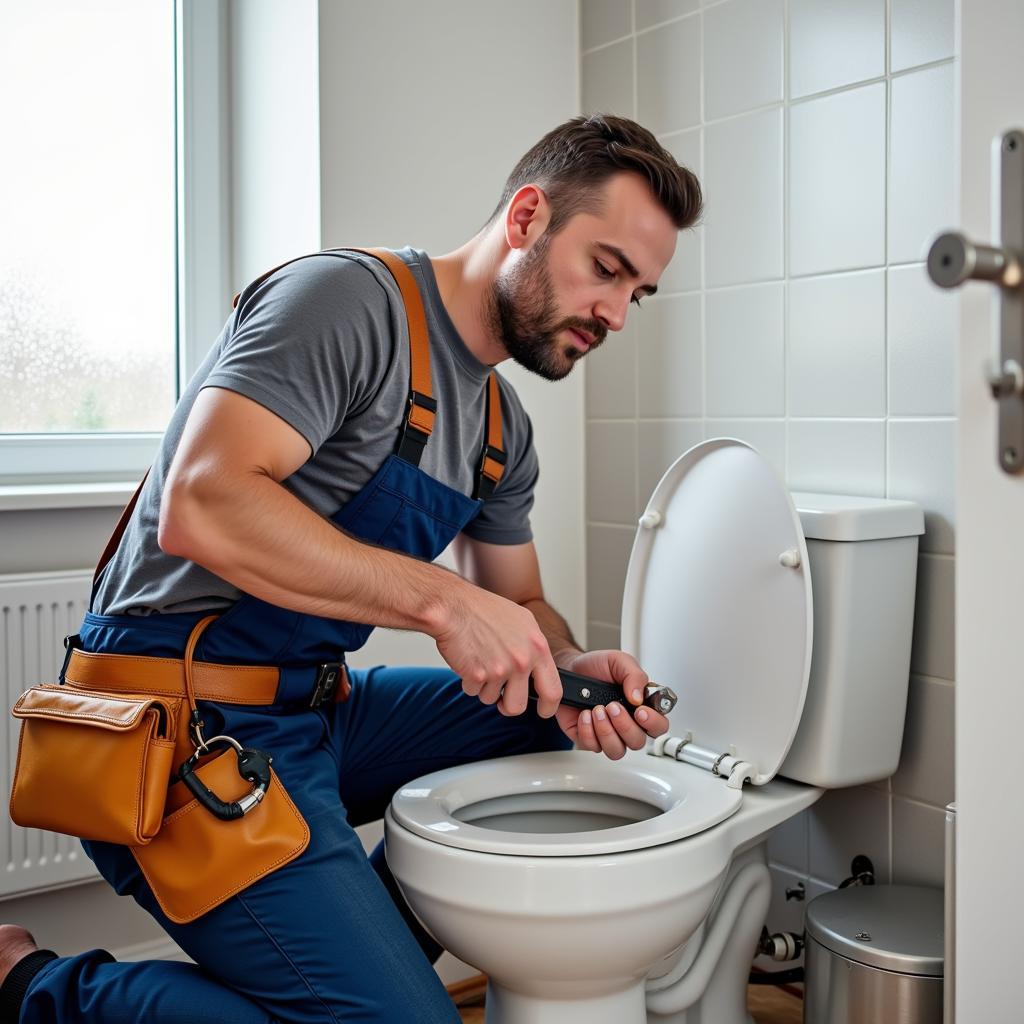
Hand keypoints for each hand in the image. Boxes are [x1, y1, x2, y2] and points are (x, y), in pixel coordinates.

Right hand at [432, 579, 561, 717]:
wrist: (454, 607)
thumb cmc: (484, 610)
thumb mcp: (523, 622)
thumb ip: (534, 648)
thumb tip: (539, 672)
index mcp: (538, 647)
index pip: (553, 690)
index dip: (548, 707)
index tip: (542, 710)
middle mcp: (522, 660)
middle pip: (518, 705)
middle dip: (507, 706)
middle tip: (501, 700)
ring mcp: (500, 669)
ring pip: (491, 699)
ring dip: (483, 688)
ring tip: (479, 662)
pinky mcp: (477, 676)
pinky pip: (473, 692)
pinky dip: (468, 681)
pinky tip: (468, 660)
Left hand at [555, 650, 669, 759]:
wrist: (571, 667)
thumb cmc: (597, 666)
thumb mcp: (619, 661)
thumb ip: (634, 675)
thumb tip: (638, 697)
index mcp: (641, 706)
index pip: (658, 726)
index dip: (653, 723)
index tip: (640, 711)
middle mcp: (627, 723)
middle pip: (637, 742)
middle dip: (624, 725)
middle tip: (612, 706)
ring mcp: (608, 733)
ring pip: (616, 751)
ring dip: (606, 731)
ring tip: (596, 710)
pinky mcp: (588, 737)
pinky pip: (592, 746)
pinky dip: (587, 731)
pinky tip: (585, 714)